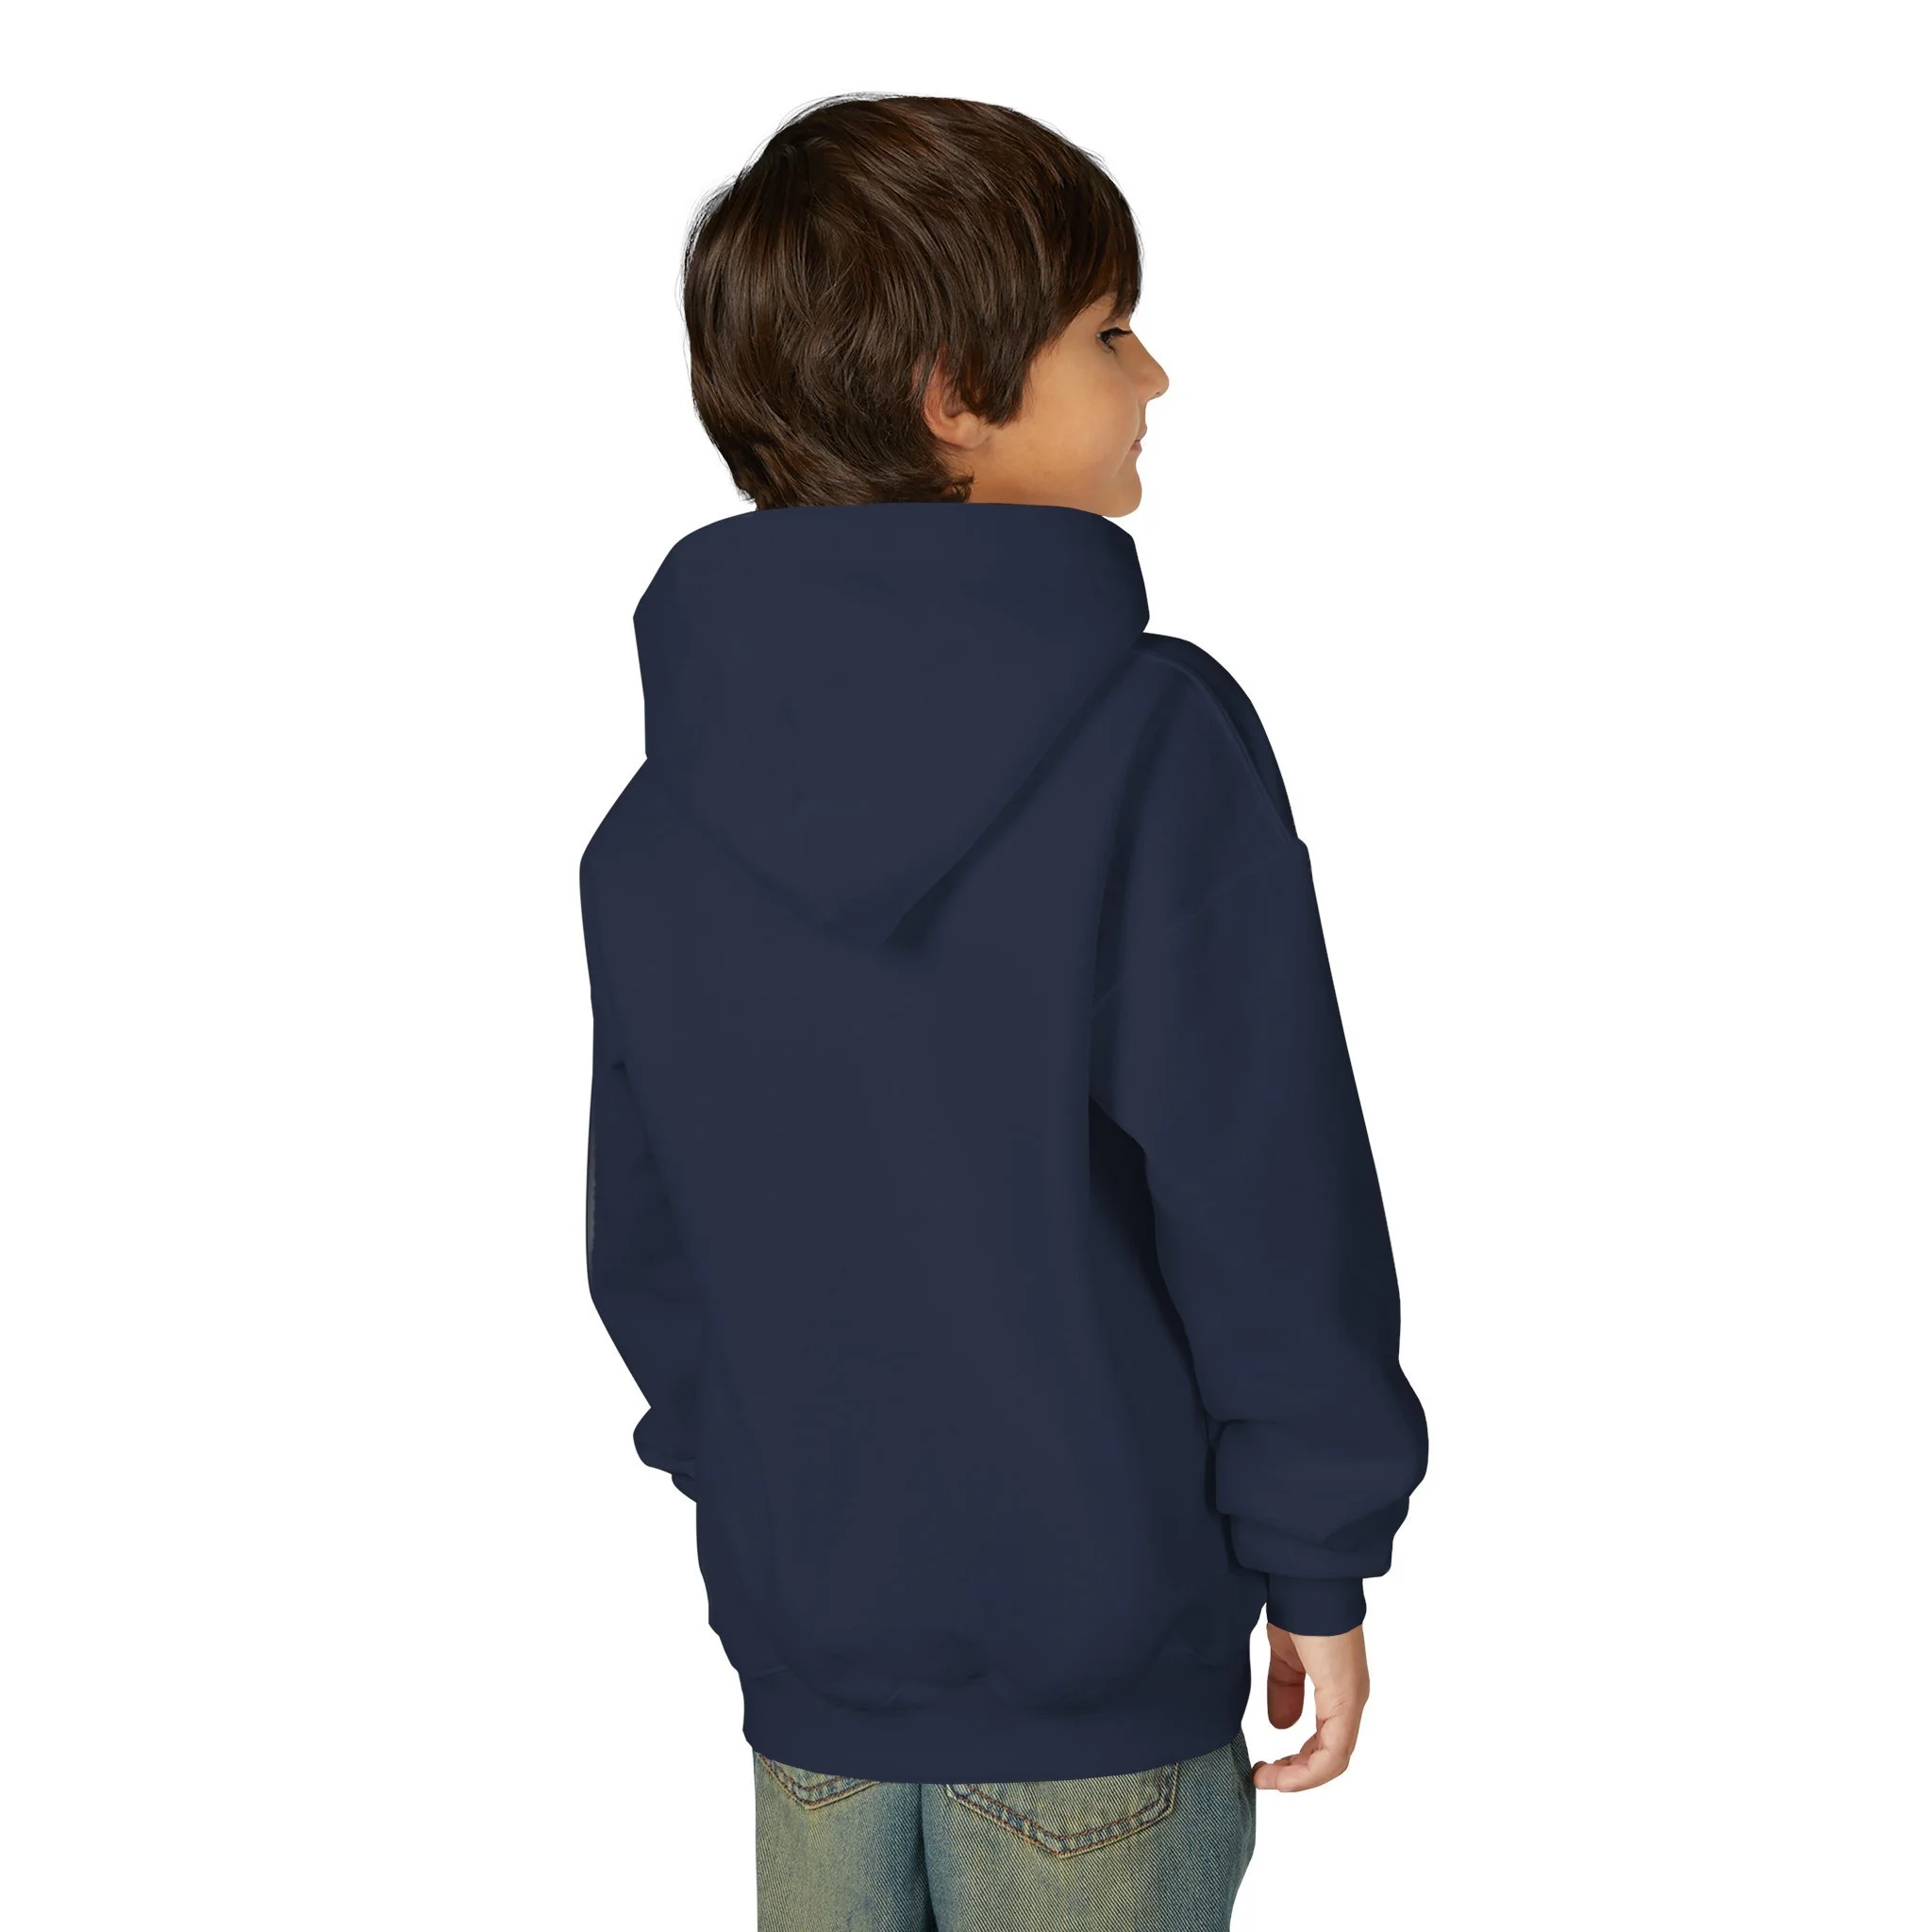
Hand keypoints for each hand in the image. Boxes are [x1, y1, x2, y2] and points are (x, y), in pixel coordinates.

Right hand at [1253, 1623, 1368, 1791]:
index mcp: (1337, 1689)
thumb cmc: (1296, 1609)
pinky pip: (1332, 1753)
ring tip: (1268, 1780)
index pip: (1324, 1741)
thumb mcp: (1285, 1657)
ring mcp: (1350, 1701)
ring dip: (1298, 1777)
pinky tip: (1283, 1776)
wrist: (1306, 1583)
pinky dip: (1308, 1772)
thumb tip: (1280, 1725)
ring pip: (1332, 1760)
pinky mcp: (1345, 1700)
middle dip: (1294, 1773)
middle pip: (1329, 1756)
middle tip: (1263, 1777)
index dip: (1295, 1761)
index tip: (1263, 1765)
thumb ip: (1284, 1690)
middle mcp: (1349, 1699)